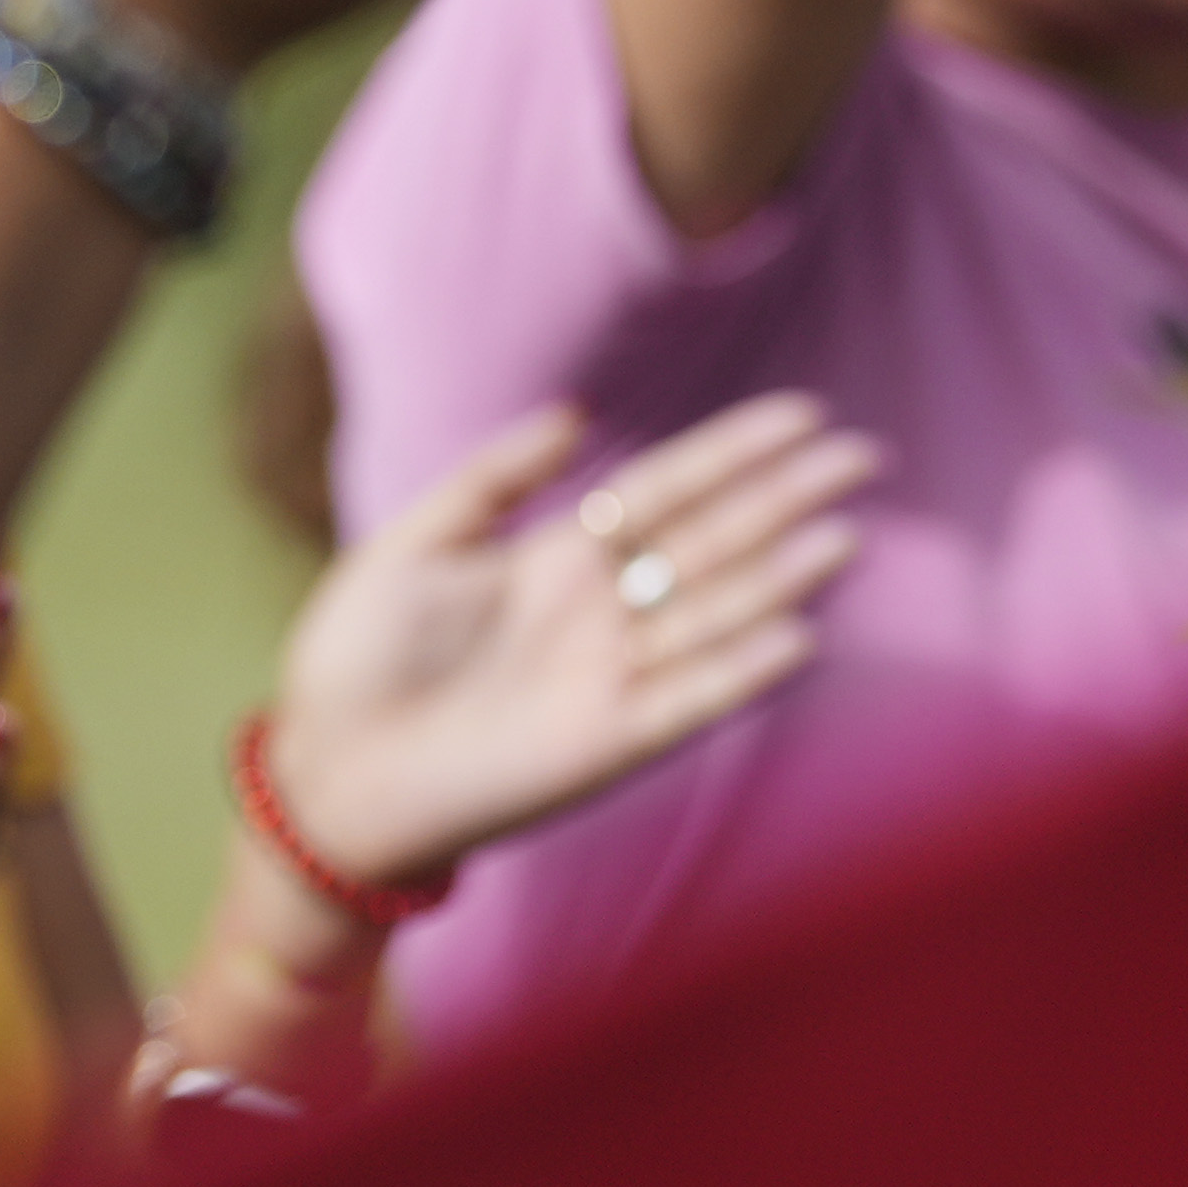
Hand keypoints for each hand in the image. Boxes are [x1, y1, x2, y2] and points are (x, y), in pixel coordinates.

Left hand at [259, 395, 872, 893]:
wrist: (324, 775)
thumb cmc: (353, 660)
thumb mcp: (409, 545)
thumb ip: (493, 478)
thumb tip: (577, 411)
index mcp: (559, 558)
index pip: (670, 489)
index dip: (735, 452)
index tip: (804, 414)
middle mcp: (602, 611)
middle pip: (715, 542)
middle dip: (787, 498)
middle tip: (863, 456)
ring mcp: (612, 675)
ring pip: (718, 613)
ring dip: (782, 577)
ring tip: (843, 534)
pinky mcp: (608, 742)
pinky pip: (690, 698)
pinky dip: (743, 671)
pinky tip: (798, 636)